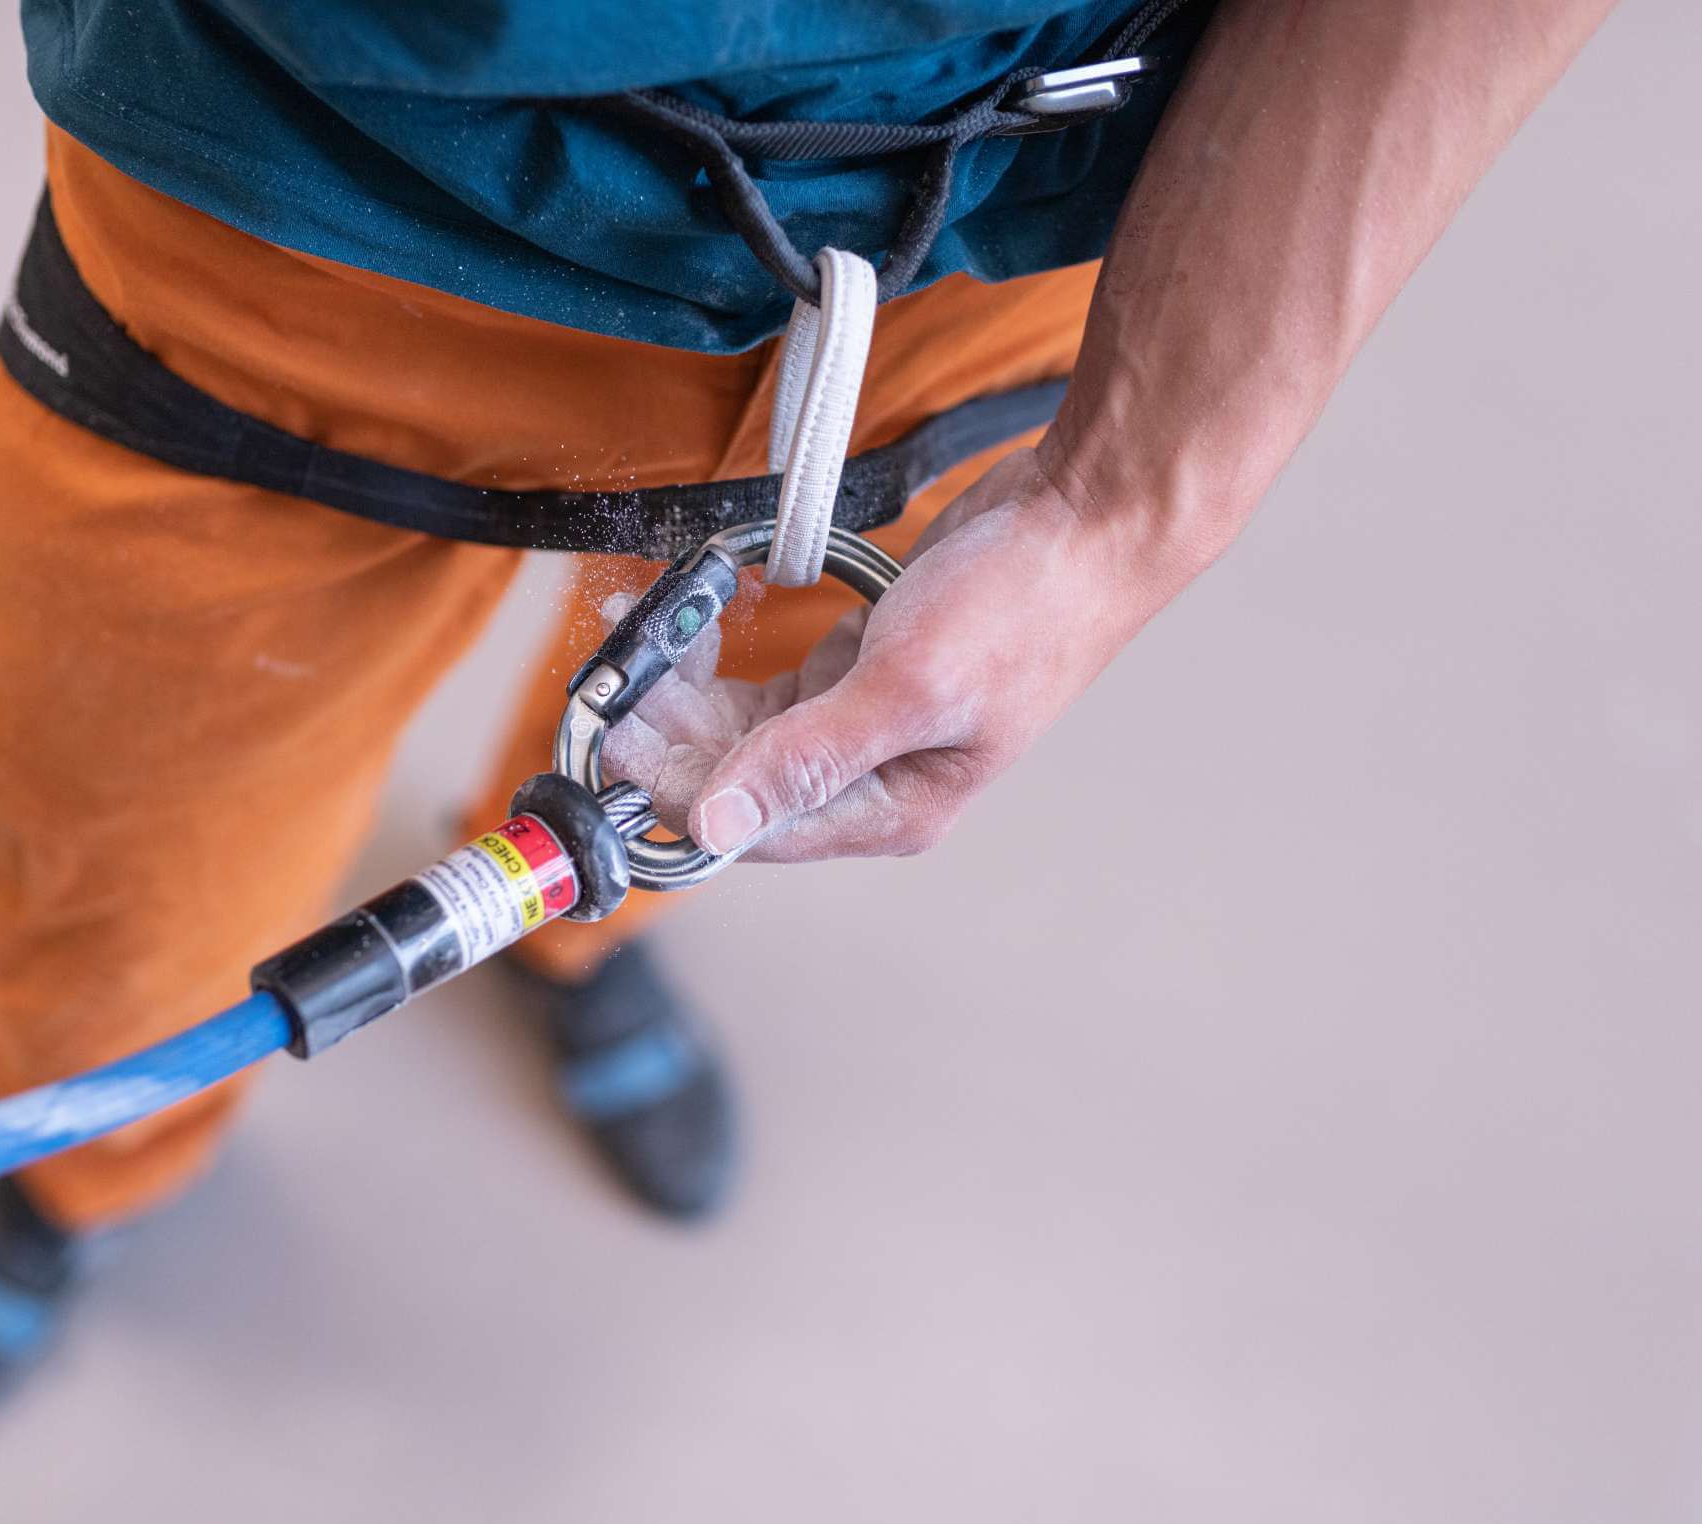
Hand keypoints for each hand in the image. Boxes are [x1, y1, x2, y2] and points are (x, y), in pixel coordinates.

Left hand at [599, 446, 1191, 862]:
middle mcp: (875, 781)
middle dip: (670, 737)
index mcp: (891, 810)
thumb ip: (805, 758)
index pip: (750, 826)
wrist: (1090, 519)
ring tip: (640, 640)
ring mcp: (869, 725)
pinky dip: (730, 661)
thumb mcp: (906, 687)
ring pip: (748, 732)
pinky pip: (776, 684)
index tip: (611, 737)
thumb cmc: (1025, 607)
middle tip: (610, 679)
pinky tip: (696, 627)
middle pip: (740, 780)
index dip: (672, 788)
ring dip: (690, 695)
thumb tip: (718, 823)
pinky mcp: (866, 667)